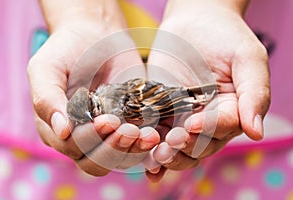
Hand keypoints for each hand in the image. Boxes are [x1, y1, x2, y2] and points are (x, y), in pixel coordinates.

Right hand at [28, 1, 159, 175]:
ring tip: (148, 135)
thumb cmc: (66, 50)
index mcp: (57, 128)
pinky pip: (137, 146)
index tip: (106, 121)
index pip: (73, 148)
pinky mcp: (128, 124)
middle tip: (129, 130)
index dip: (90, 139)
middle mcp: (81, 137)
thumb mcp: (46, 68)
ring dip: (134, 151)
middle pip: (95, 162)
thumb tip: (61, 131)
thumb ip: (46, 98)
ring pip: (119, 159)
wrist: (96, 34)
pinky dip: (147, 146)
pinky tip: (155, 135)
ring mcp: (107, 133)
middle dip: (113, 149)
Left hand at [146, 0, 269, 181]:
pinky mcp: (160, 112)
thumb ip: (255, 93)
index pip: (223, 128)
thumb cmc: (225, 37)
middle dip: (185, 147)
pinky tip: (145, 161)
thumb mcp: (247, 58)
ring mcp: (182, 118)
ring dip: (167, 156)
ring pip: (177, 148)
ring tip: (156, 155)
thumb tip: (256, 132)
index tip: (193, 124)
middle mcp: (208, 121)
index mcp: (232, 112)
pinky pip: (156, 134)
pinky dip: (150, 151)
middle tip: (171, 142)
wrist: (194, 22)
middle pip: (200, 146)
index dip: (208, 129)